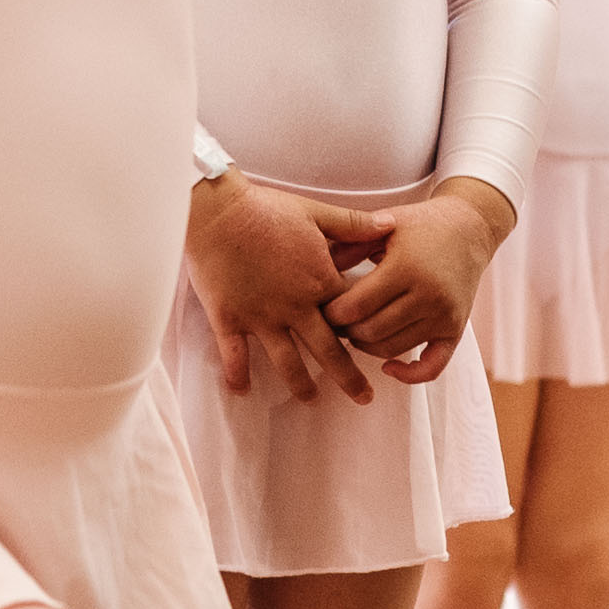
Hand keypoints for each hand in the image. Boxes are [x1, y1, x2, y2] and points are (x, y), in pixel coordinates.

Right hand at [186, 172, 380, 405]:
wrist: (218, 212)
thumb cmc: (266, 208)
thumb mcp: (316, 212)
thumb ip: (353, 224)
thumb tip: (390, 224)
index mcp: (318, 282)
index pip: (350, 317)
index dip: (362, 331)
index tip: (372, 344)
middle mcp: (294, 307)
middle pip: (327, 352)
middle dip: (349, 378)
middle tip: (364, 398)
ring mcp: (261, 317)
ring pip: (287, 362)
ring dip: (301, 385)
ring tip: (311, 400)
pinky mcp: (230, 319)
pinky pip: (235, 356)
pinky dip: (238, 376)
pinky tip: (241, 392)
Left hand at [319, 179, 505, 380]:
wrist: (469, 229)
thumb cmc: (419, 226)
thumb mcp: (384, 225)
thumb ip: (349, 245)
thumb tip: (313, 269)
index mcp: (406, 268)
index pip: (356, 307)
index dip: (332, 314)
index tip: (322, 308)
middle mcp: (428, 295)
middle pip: (371, 332)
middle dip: (345, 331)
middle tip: (334, 323)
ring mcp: (444, 316)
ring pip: (392, 349)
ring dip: (366, 347)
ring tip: (355, 331)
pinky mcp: (456, 330)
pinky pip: (431, 367)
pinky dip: (408, 375)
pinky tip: (388, 367)